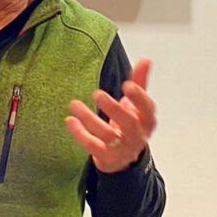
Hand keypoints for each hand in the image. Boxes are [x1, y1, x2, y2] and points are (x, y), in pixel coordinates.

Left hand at [65, 58, 156, 173]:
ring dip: (89, 119)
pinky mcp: (106, 158)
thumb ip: (139, 83)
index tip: (127, 85)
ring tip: (74, 104)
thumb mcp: (135, 105)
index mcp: (146, 121)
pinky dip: (80, 134)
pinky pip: (92, 146)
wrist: (123, 157)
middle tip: (97, 94)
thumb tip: (146, 59)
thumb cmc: (129, 125)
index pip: (147, 110)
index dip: (139, 98)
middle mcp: (136, 136)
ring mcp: (121, 149)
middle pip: (128, 124)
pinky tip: (70, 120)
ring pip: (107, 135)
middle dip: (113, 108)